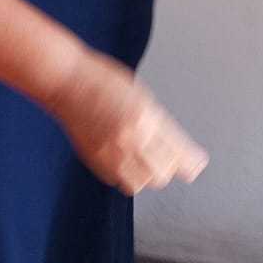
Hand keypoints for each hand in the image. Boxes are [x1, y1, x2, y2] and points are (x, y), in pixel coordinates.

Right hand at [47, 52, 208, 195]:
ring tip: (145, 159)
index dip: (192, 162)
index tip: (197, 164)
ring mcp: (111, 152)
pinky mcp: (95, 160)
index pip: (179, 152)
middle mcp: (131, 138)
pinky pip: (119, 181)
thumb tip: (176, 147)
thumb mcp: (141, 95)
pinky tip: (124, 159)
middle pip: (163, 172)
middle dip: (169, 166)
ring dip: (148, 174)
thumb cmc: (101, 80)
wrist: (65, 81)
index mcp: (147, 117)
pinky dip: (126, 174)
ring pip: (143, 182)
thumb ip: (158, 122)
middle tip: (169, 158)